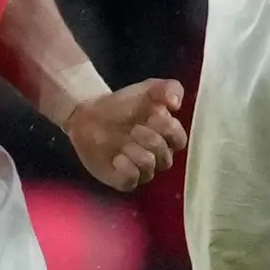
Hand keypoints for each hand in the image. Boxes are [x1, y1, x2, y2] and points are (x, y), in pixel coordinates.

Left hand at [67, 77, 186, 191]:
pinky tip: (116, 157)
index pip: (179, 141)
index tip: (152, 115)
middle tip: (133, 128)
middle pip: (165, 158)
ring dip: (134, 150)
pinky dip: (125, 167)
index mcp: (168, 138)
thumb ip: (169, 88)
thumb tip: (176, 103)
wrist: (90, 115)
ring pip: (149, 168)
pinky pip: (131, 181)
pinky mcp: (122, 181)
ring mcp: (141, 171)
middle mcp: (158, 157)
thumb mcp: (149, 89)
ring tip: (122, 141)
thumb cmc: (123, 105)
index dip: (168, 129)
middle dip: (148, 139)